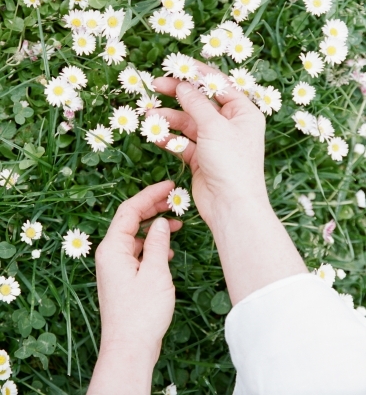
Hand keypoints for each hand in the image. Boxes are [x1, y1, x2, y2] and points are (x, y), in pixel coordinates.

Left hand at [94, 180, 180, 359]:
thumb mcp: (155, 272)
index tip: (168, 185)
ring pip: (135, 236)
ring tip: (177, 224)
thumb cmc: (142, 312)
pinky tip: (166, 252)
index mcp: (112, 248)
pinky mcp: (123, 277)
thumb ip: (157, 242)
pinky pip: (136, 252)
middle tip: (174, 200)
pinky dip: (151, 246)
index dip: (149, 194)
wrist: (130, 348)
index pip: (129, 210)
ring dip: (155, 228)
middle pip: (130, 220)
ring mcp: (115, 266)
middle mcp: (110, 254)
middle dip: (152, 208)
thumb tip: (161, 222)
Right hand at [147, 61, 267, 228]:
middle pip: (200, 103)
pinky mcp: (201, 158)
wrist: (231, 206)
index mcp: (243, 112)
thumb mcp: (214, 126)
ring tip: (149, 116)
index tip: (176, 66)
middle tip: (156, 85)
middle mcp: (230, 125)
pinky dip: (170, 138)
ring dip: (169, 118)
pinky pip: (183, 142)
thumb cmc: (231, 163)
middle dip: (178, 95)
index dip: (197, 74)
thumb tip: (182, 85)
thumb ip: (196, 103)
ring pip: (188, 123)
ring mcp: (215, 142)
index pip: (219, 85)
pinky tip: (155, 135)